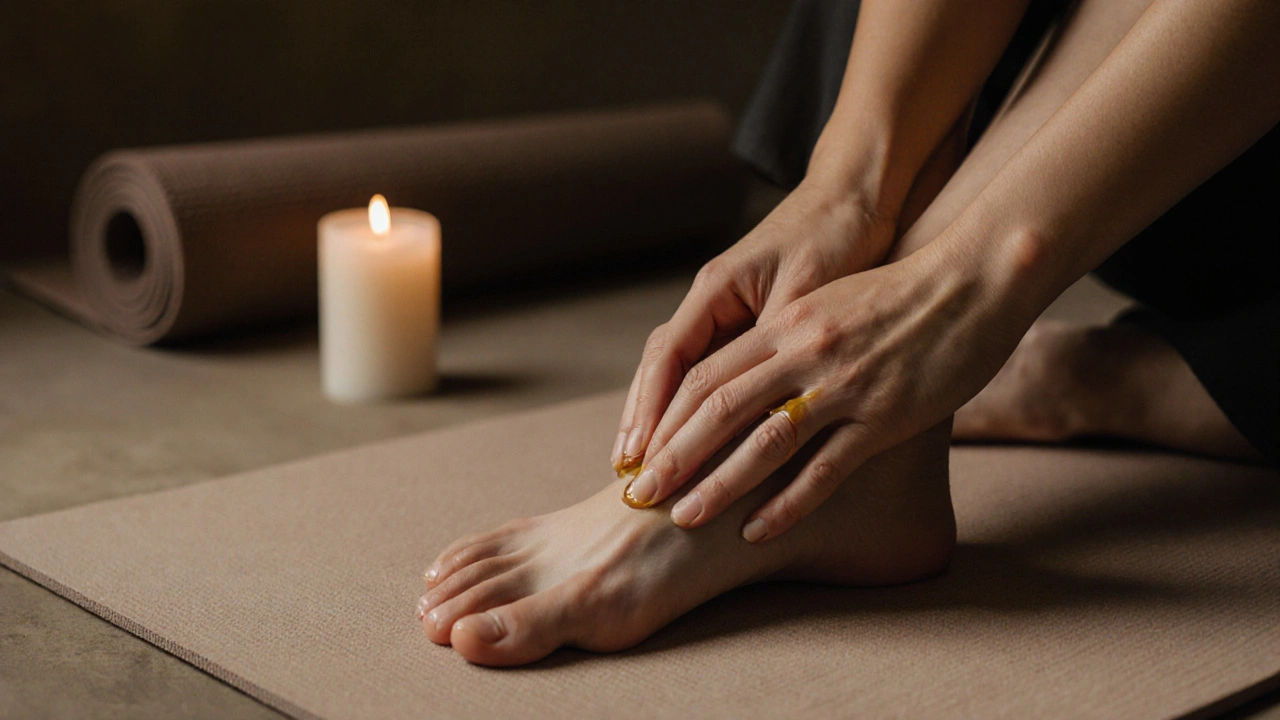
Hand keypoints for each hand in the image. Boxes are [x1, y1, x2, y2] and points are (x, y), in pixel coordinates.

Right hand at [611, 179, 898, 474]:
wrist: (853, 199)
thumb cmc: (834, 234)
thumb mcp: (808, 286)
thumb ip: (779, 337)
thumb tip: (759, 396)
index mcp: (717, 288)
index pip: (669, 356)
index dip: (653, 408)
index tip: (641, 453)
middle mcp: (711, 302)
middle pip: (660, 369)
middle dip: (643, 423)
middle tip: (630, 476)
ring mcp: (725, 314)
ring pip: (679, 374)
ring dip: (661, 421)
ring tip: (644, 468)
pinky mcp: (748, 326)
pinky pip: (712, 374)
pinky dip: (696, 410)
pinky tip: (692, 444)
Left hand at [620, 239, 1029, 542]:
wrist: (973, 279)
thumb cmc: (899, 295)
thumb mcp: (825, 305)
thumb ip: (782, 340)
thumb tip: (743, 381)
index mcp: (785, 324)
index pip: (704, 373)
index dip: (663, 417)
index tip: (638, 453)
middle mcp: (804, 351)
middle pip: (718, 407)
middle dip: (672, 455)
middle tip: (637, 496)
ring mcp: (845, 384)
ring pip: (764, 441)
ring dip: (718, 484)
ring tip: (683, 519)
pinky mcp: (885, 416)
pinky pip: (825, 469)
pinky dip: (786, 504)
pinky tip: (756, 532)